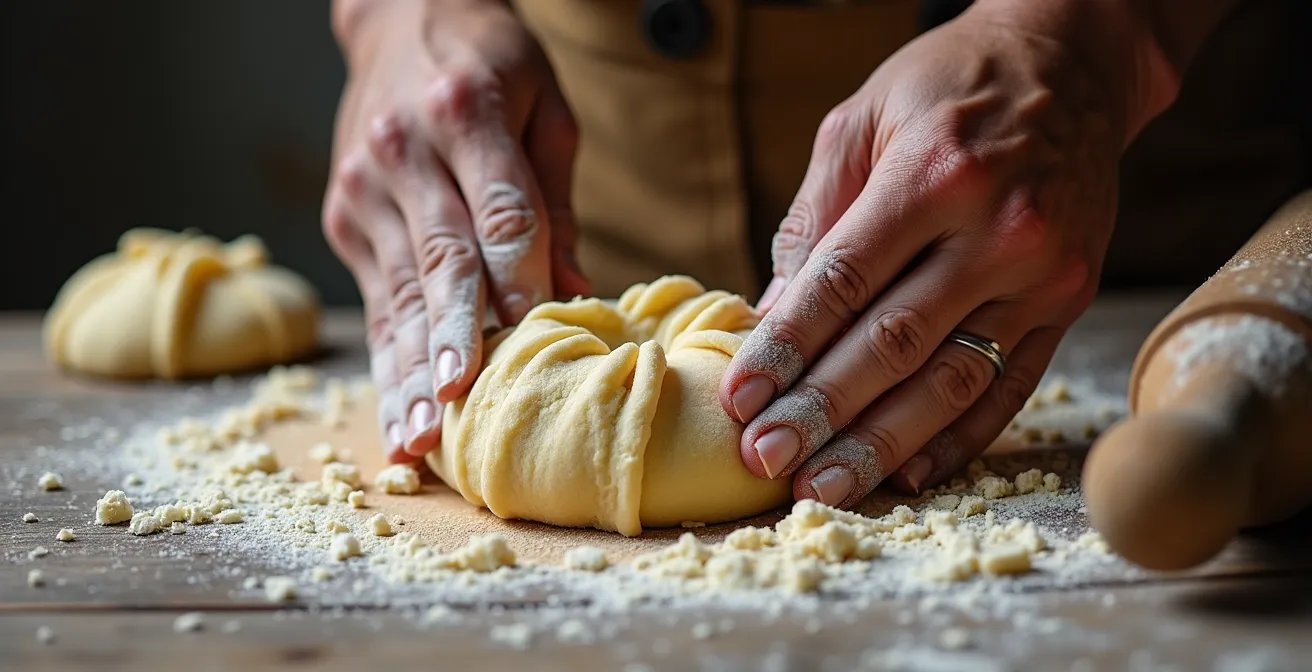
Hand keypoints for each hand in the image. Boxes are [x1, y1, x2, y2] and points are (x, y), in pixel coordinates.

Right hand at [322, 0, 589, 462]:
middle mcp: (402, 152)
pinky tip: (397, 412)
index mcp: (466, 112)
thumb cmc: (490, 63)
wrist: (399, 16)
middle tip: (460, 404)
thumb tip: (573, 291)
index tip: (536, 333)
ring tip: (418, 437)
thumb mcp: (545, 108)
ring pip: (398, 293)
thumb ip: (553, 201)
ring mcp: (363, 189)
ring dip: (410, 370)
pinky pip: (376, 300)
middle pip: (440, 260)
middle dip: (454, 338)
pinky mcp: (344, 219)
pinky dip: (388, 360)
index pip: (500, 210)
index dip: (520, 276)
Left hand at [720, 0, 1181, 506]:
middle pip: (893, 344)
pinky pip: (1010, 387)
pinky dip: (958, 437)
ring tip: (825, 484)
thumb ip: (812, 220)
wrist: (1070, 64)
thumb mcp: (861, 121)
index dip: (787, 347)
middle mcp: (998, 230)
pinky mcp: (1069, 302)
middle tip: (766, 457)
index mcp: (934, 174)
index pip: (843, 283)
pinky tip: (908, 472)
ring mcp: (1043, 274)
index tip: (740, 398)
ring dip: (881, 442)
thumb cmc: (946, 88)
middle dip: (821, 411)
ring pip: (951, 380)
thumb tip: (769, 319)